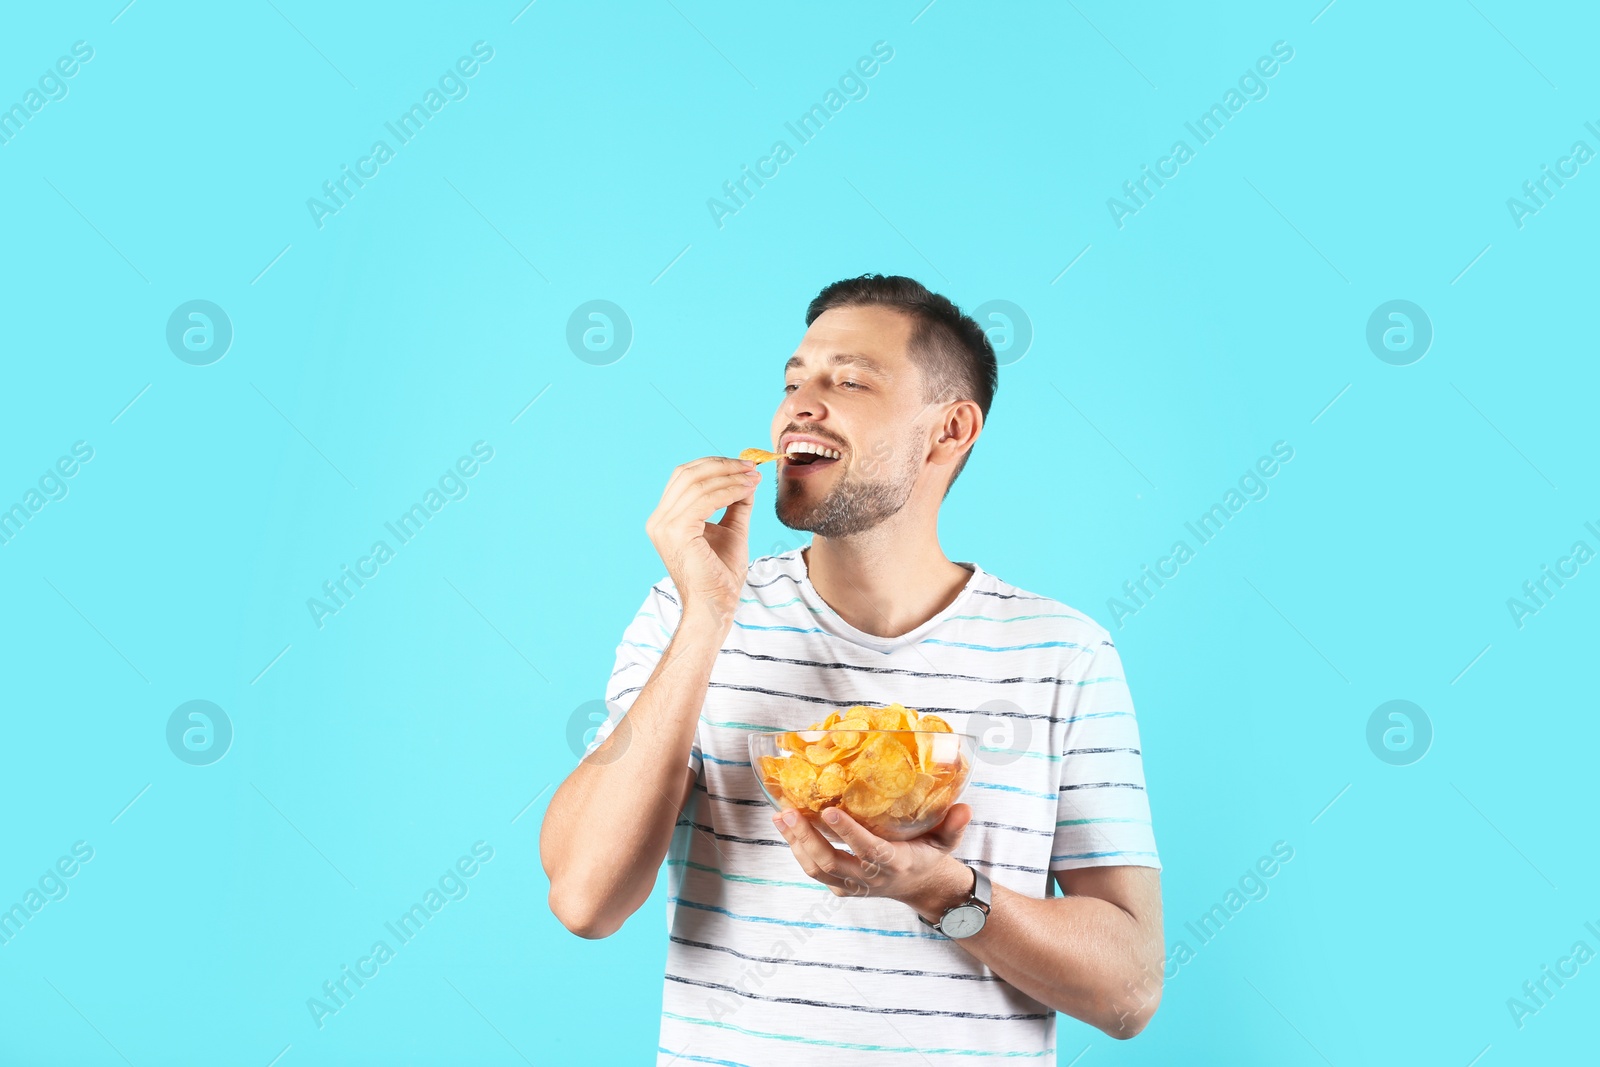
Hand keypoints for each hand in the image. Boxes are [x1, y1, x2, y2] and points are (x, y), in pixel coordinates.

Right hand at [645, 456, 760, 626]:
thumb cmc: (721, 575)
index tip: (745, 465)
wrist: (715, 605)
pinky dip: (729, 489)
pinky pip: (705, 498)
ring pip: (697, 483)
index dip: (715, 466)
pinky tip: (747, 490)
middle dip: (722, 465)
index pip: (685, 477)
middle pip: (688, 474)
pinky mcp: (676, 531)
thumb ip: (736, 504)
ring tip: (754, 478)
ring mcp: (664, 525)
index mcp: (666, 518)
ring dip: (730, 476)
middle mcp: (659, 520)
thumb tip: (748, 478)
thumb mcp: (732, 530)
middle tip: (751, 466)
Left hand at [770, 802, 973, 909]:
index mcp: (895, 864)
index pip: (869, 850)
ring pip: (816, 868)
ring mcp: (852, 885)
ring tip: (780, 815)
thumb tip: (965, 807)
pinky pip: (814, 870)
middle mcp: (870, 878)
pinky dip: (797, 849)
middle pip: (830, 863)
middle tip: (788, 811)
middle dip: (806, 838)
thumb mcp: (947, 841)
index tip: (830, 811)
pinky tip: (786, 825)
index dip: (849, 833)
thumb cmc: (929, 855)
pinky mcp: (840, 886)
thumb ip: (954, 826)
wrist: (922, 888)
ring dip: (795, 843)